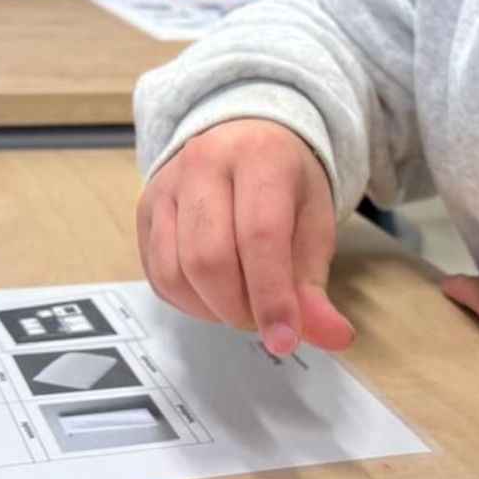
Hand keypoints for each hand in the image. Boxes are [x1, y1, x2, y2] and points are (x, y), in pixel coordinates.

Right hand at [137, 119, 355, 356]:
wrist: (244, 139)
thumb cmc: (285, 184)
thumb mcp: (315, 226)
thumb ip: (316, 286)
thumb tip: (333, 337)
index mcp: (260, 155)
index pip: (260, 236)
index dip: (272, 297)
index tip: (284, 339)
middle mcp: (204, 161)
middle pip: (209, 259)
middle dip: (239, 308)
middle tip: (265, 320)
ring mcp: (167, 184)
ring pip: (176, 272)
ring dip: (211, 310)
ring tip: (242, 304)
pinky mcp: (146, 209)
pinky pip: (158, 275)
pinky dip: (189, 302)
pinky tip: (214, 295)